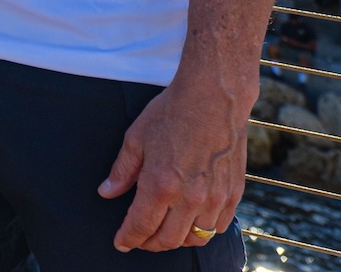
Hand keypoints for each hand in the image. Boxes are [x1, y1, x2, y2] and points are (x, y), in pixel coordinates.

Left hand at [100, 70, 249, 251]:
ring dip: (177, 239)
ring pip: (196, 239)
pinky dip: (203, 230)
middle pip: (168, 240)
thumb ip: (122, 171)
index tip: (121, 243)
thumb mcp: (136, 137)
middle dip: (149, 244)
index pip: (141, 226)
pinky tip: (191, 220)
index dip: (128, 239)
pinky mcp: (234, 193)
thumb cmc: (172, 112)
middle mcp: (190, 197)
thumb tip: (106, 193)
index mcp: (161, 184)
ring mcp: (215, 198)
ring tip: (164, 230)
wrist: (214, 96)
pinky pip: (218, 227)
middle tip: (139, 239)